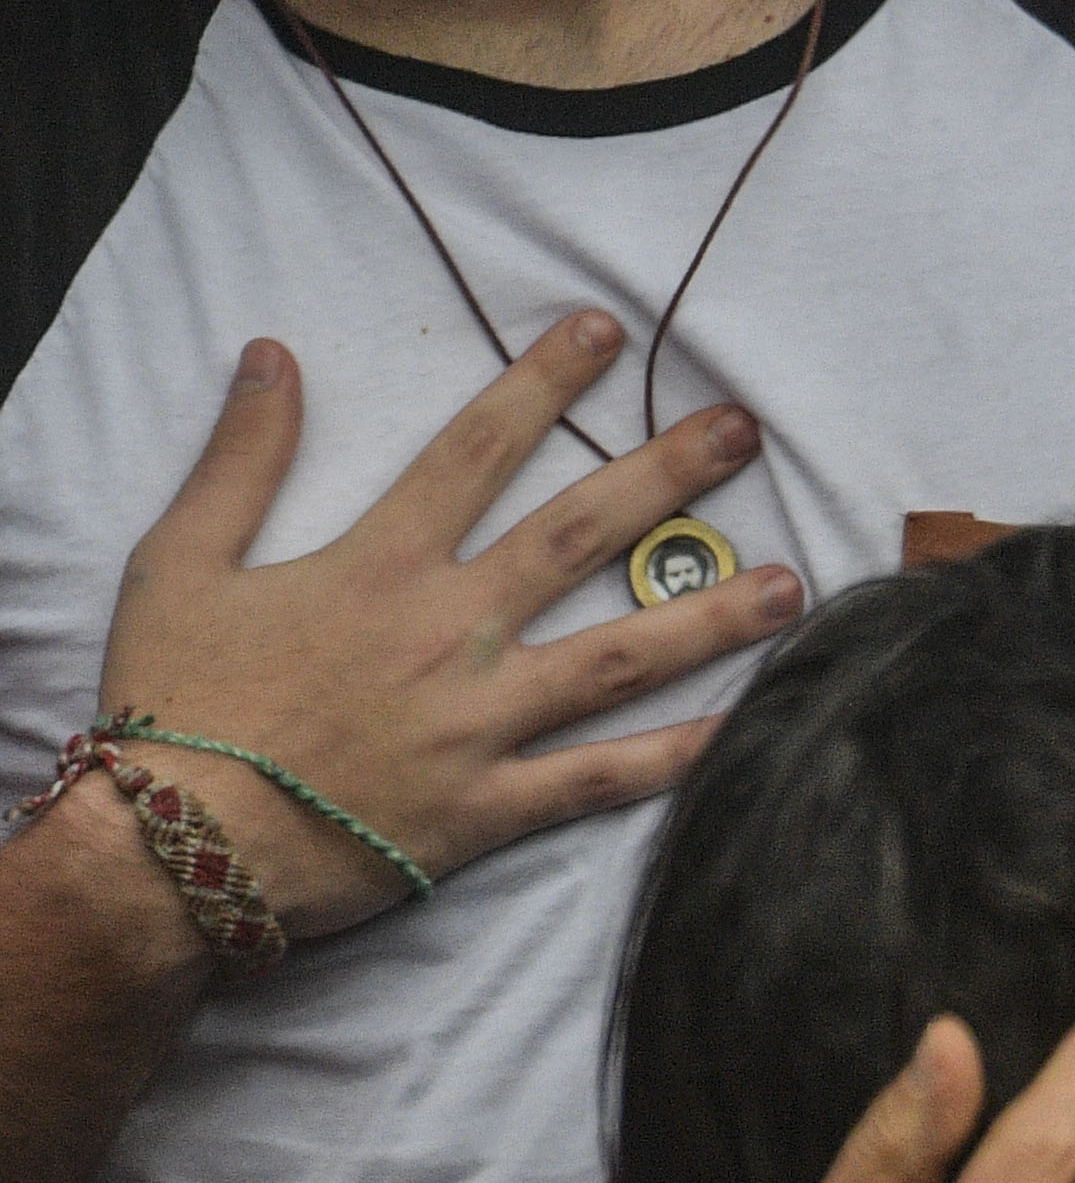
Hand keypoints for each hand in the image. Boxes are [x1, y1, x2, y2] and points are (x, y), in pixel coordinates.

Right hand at [94, 317, 803, 934]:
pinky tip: (750, 729)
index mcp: (380, 567)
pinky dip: (679, 757)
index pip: (477, 451)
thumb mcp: (181, 562)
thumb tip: (273, 356)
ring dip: (711, 616)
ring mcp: (481, 722)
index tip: (605, 333)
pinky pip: (603, 779)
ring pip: (621, 657)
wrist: (174, 849)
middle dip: (668, 474)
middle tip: (744, 431)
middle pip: (579, 534)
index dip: (542, 384)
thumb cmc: (176, 704)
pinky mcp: (491, 808)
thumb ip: (240, 459)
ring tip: (791, 584)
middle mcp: (450, 633)